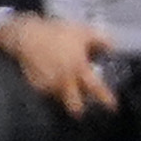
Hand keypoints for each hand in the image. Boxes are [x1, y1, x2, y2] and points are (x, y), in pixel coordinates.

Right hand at [0, 14, 115, 112]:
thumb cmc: (58, 33)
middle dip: (79, 108)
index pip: (96, 88)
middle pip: (73, 105)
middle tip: (83, 107)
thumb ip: (102, 41)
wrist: (28, 37)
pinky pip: (48, 91)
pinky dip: (52, 87)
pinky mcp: (36, 85)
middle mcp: (64, 81)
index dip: (106, 99)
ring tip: (65, 84)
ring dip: (64, 94)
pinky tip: (53, 77)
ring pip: (60, 98)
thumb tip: (112, 48)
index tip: (113, 107)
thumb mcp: (84, 32)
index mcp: (79, 68)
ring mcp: (48, 85)